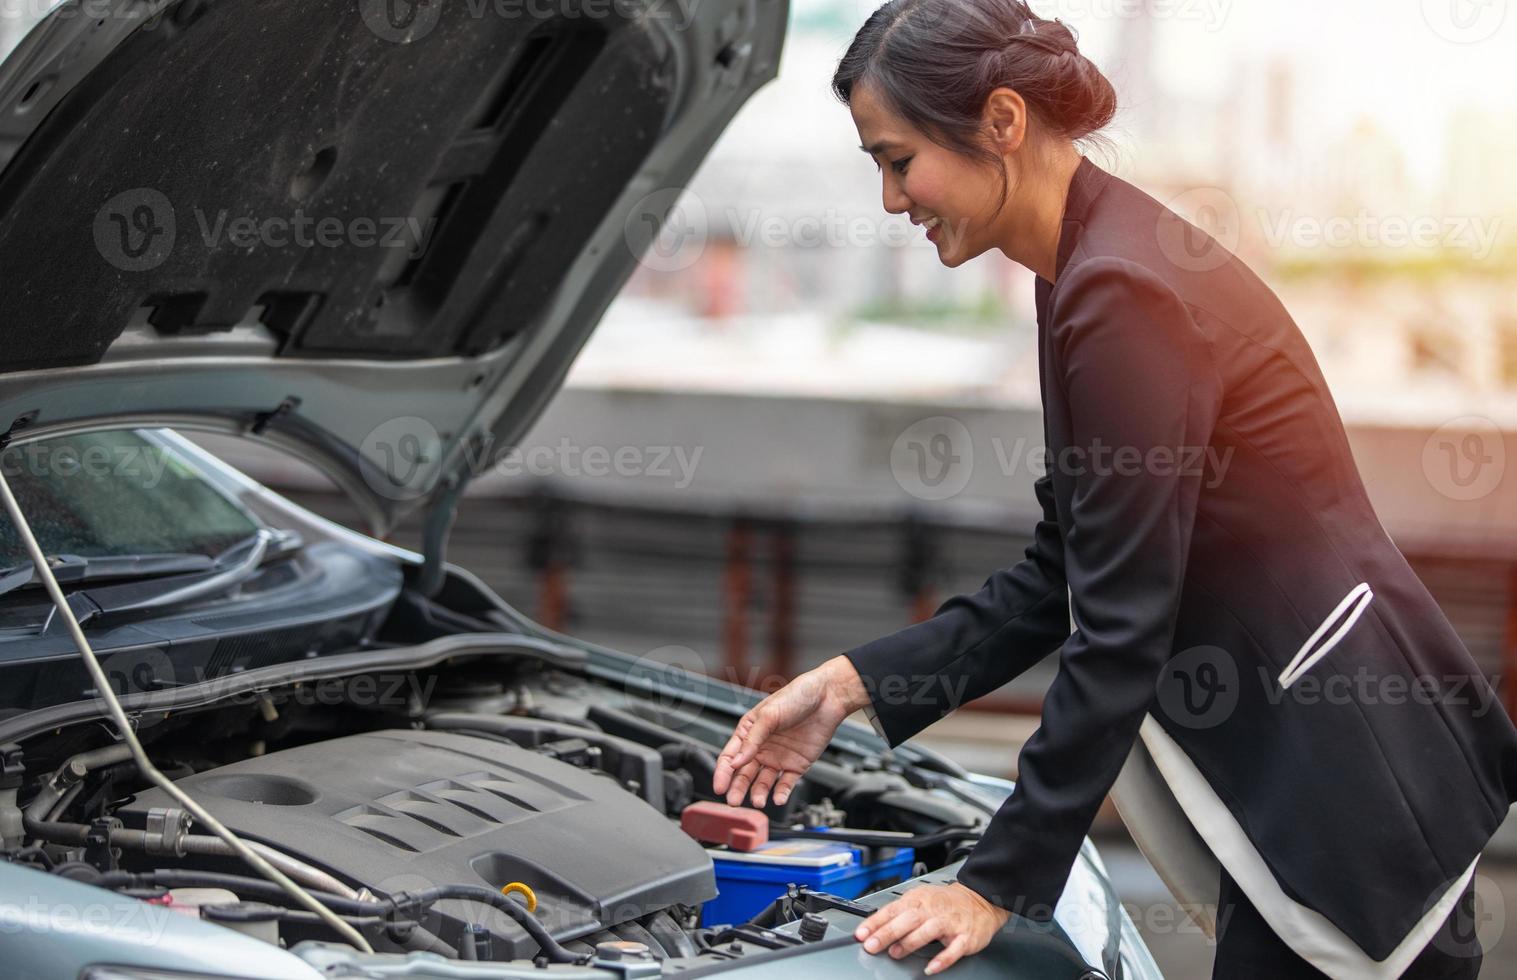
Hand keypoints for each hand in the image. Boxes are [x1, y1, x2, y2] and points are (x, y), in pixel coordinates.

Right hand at [712, 655, 868, 807]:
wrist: (828, 697)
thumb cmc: (797, 696)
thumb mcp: (769, 714)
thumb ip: (752, 740)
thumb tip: (735, 762)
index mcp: (749, 731)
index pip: (730, 756)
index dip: (723, 773)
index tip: (719, 788)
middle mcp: (762, 747)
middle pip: (744, 773)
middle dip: (737, 789)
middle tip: (734, 802)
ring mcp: (778, 757)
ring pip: (763, 782)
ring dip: (759, 793)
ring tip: (758, 802)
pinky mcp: (796, 765)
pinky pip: (786, 783)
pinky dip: (781, 793)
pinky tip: (778, 799)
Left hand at [854, 882, 1010, 974]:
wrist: (980, 899)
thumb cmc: (945, 903)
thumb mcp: (920, 900)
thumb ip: (899, 913)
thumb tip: (873, 928)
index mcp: (919, 900)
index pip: (893, 909)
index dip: (875, 922)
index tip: (861, 934)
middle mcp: (933, 910)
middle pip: (908, 919)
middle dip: (887, 932)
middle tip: (872, 945)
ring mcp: (950, 923)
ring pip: (928, 931)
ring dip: (910, 942)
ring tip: (895, 953)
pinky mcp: (965, 937)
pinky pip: (953, 949)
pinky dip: (942, 959)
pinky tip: (930, 968)